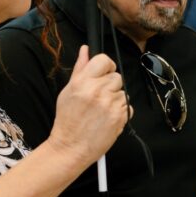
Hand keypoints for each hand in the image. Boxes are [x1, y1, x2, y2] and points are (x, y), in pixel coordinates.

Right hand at [49, 46, 127, 168]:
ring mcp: (110, 104)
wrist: (71, 147)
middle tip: (98, 98)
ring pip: (123, 92)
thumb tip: (86, 49)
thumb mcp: (68, 91)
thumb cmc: (68, 120)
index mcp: (82, 82)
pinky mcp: (120, 116)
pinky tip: (107, 117)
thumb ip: (80, 69)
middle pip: (117, 76)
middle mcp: (97, 91)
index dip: (106, 66)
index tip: (103, 74)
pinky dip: (121, 111)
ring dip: (115, 99)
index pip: (104, 60)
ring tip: (101, 110)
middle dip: (110, 85)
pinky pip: (128, 105)